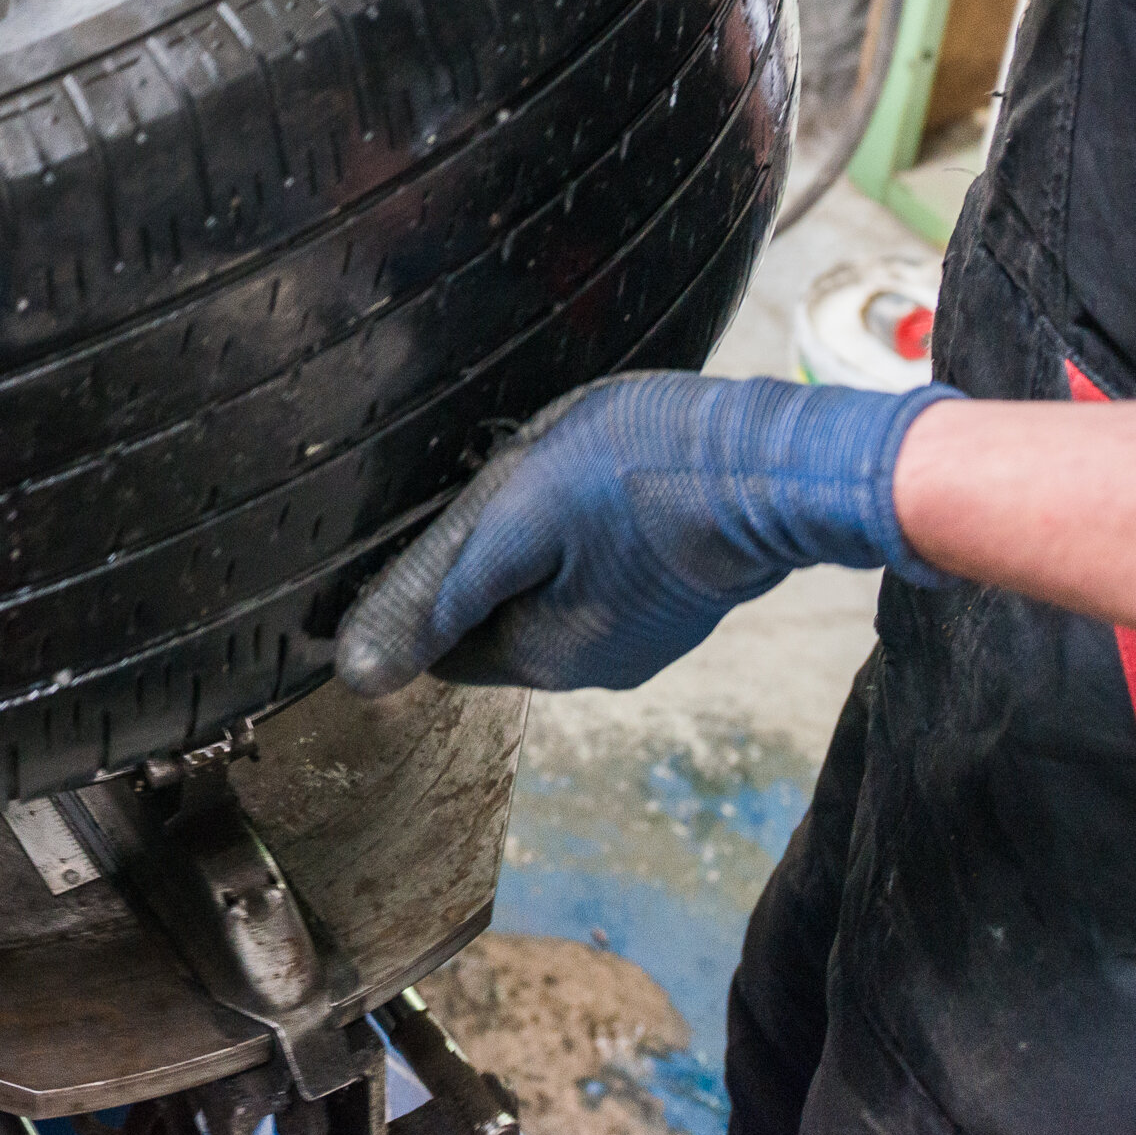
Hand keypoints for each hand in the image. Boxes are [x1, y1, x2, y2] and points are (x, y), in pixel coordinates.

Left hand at [336, 373, 959, 695]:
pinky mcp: (681, 600)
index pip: (441, 642)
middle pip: (494, 618)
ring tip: (548, 475)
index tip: (429, 519)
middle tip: (493, 477)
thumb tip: (357, 674)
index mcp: (541, 657)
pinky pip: (602, 577)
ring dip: (535, 546)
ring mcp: (645, 636)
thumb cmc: (640, 476)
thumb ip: (436, 592)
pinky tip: (599, 488)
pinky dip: (585, 540)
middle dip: (483, 559)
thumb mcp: (513, 520)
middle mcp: (591, 666)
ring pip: (550, 593)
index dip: (421, 585)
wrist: (777, 461)